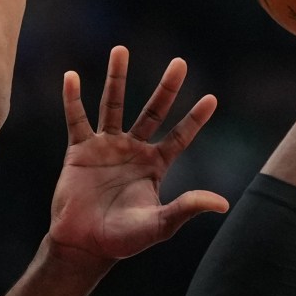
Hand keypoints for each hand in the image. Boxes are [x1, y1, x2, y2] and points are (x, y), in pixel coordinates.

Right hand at [46, 47, 227, 265]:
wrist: (84, 246)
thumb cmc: (123, 240)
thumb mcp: (160, 225)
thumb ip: (187, 208)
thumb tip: (223, 204)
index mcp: (155, 165)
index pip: (180, 136)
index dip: (195, 119)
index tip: (212, 98)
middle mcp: (133, 150)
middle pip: (153, 111)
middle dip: (167, 87)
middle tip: (180, 62)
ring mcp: (106, 147)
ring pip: (114, 104)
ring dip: (118, 77)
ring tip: (121, 49)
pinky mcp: (80, 150)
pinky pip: (76, 119)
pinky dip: (73, 98)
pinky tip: (72, 77)